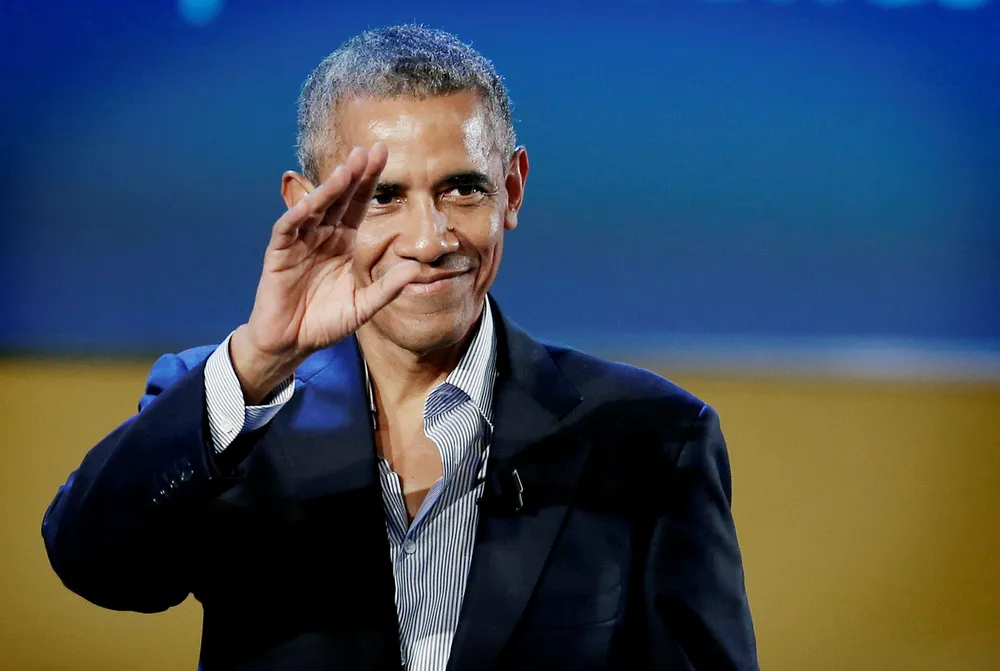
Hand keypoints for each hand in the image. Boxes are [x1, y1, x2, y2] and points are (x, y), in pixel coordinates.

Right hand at [230, 144, 419, 402]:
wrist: (292, 343)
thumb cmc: (326, 322)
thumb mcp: (363, 306)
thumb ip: (387, 288)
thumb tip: (416, 269)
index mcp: (344, 242)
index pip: (359, 205)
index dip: (369, 181)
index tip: (384, 155)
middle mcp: (323, 235)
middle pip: (340, 198)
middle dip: (354, 174)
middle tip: (369, 150)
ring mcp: (300, 242)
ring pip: (315, 208)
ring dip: (330, 188)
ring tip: (347, 169)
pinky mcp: (279, 254)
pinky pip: (288, 229)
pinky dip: (298, 214)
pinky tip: (312, 202)